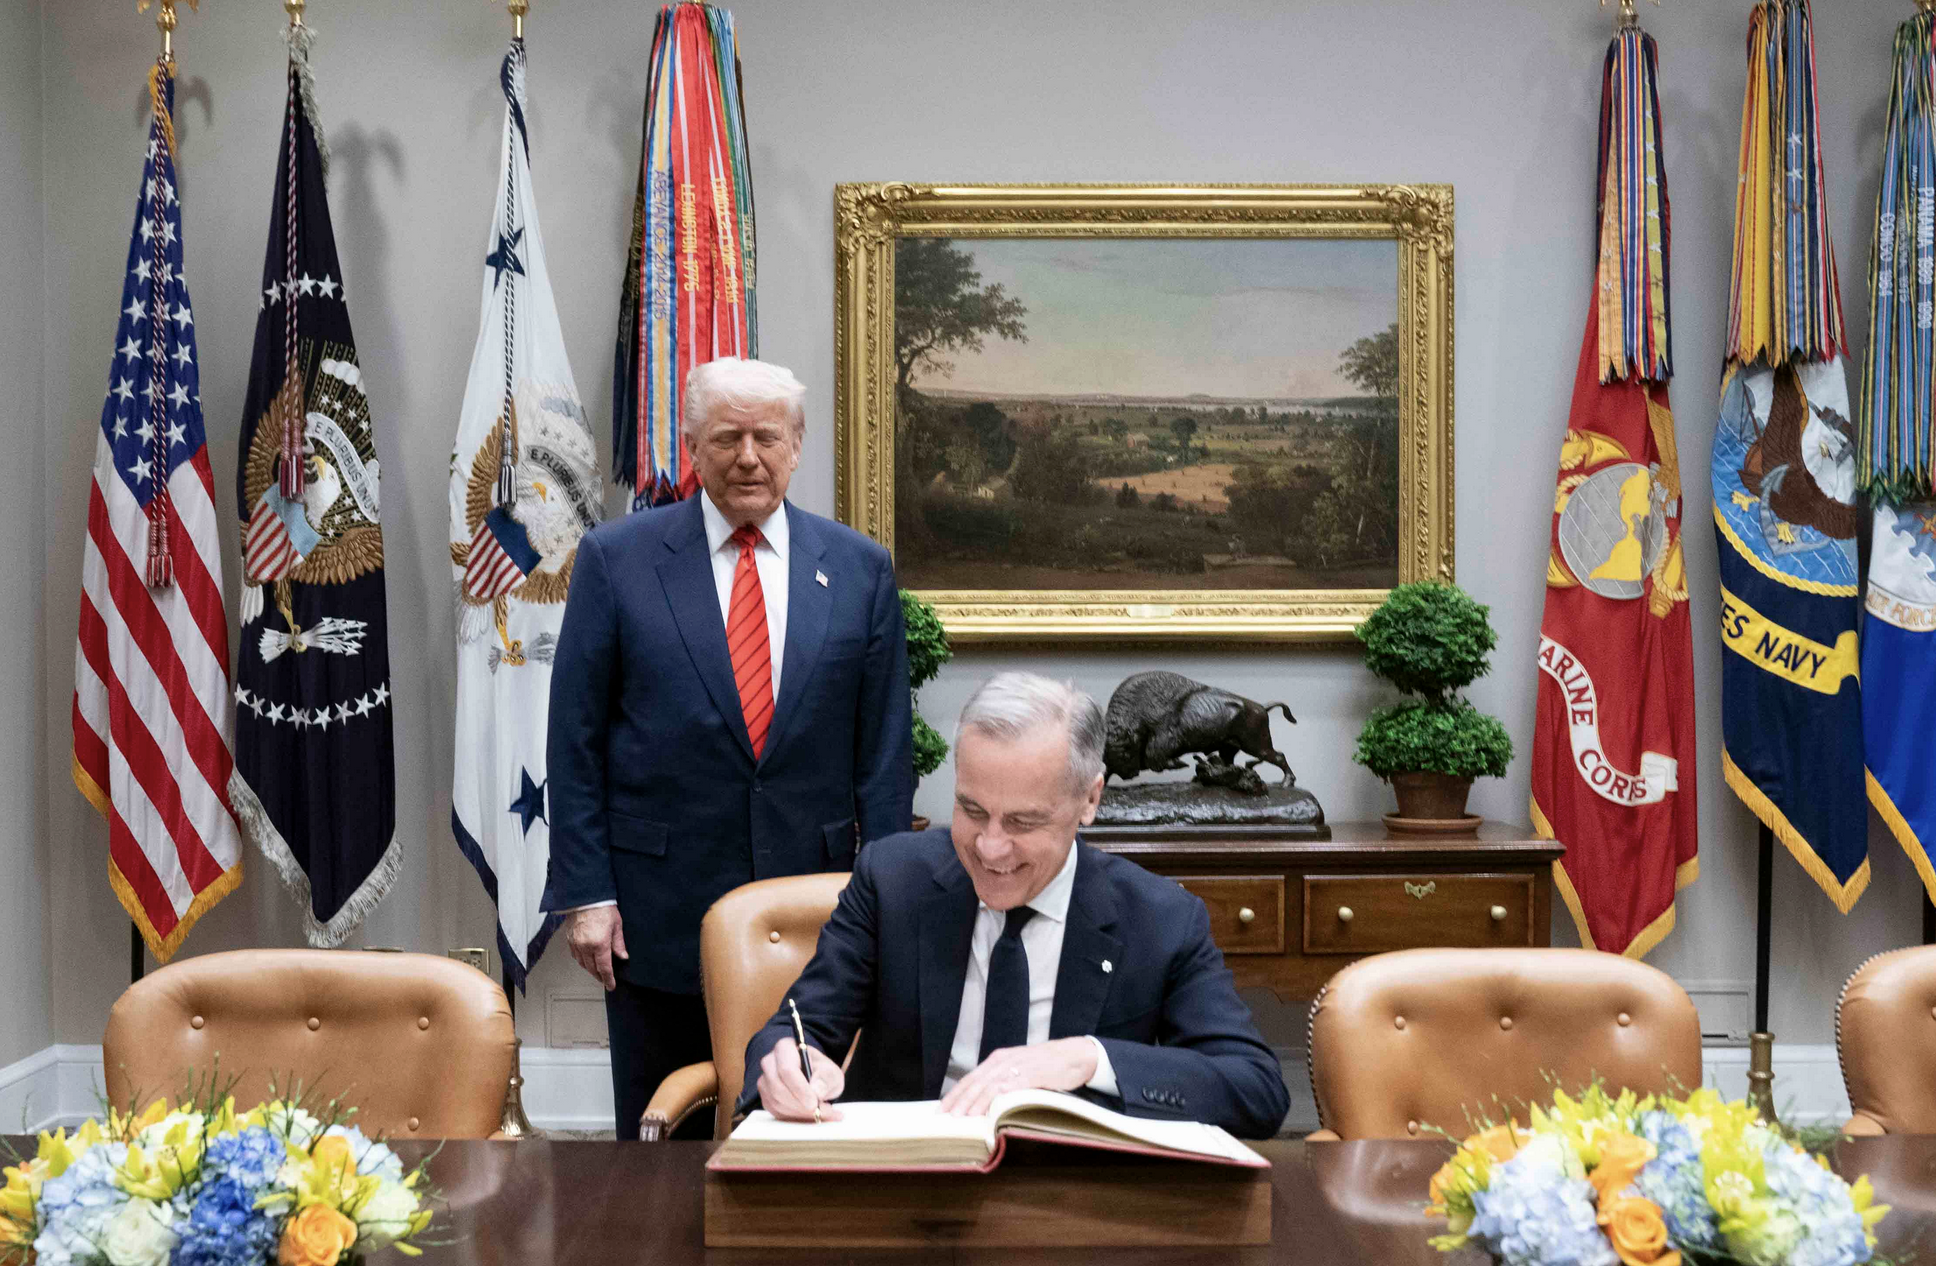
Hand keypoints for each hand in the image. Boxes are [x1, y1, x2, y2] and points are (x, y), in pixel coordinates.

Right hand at [565, 907, 627, 990]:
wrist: (585, 896)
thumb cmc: (602, 907)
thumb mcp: (617, 925)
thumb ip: (619, 943)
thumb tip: (623, 956)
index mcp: (599, 944)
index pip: (604, 968)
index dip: (608, 979)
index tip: (611, 986)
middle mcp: (585, 946)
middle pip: (592, 968)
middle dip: (599, 976)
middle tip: (605, 980)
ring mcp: (576, 943)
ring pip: (582, 963)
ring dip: (590, 969)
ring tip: (597, 971)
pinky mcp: (569, 939)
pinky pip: (575, 955)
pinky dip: (581, 960)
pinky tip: (586, 960)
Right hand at [757, 1038, 845, 1121]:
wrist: (815, 1080)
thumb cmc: (821, 1072)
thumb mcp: (831, 1072)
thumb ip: (826, 1079)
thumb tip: (817, 1091)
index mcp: (785, 1048)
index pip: (787, 1069)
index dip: (800, 1089)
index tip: (814, 1103)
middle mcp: (770, 1063)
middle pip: (778, 1088)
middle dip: (800, 1104)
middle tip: (819, 1112)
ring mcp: (765, 1081)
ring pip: (776, 1102)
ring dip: (799, 1112)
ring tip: (819, 1114)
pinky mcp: (766, 1098)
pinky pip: (776, 1112)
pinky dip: (794, 1117)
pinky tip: (808, 1116)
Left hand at [939, 1038, 1098, 1117]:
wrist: (1073, 1055)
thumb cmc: (1045, 1067)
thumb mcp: (1018, 1071)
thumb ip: (1001, 1083)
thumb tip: (982, 1104)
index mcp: (998, 1060)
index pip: (970, 1079)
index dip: (955, 1094)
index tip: (941, 1110)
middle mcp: (1004, 1061)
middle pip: (976, 1083)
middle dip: (960, 1101)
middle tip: (947, 1117)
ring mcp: (1019, 1066)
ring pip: (992, 1085)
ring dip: (977, 1102)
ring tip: (966, 1116)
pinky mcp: (1035, 1073)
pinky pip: (1016, 1084)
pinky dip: (1004, 1094)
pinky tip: (994, 1104)